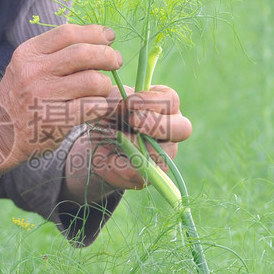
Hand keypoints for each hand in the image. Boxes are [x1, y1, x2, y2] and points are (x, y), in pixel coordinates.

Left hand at [64, 84, 191, 196]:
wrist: (91, 144)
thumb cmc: (104, 115)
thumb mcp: (108, 101)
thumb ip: (118, 99)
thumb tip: (128, 107)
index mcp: (164, 105)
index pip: (171, 100)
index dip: (152, 101)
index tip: (130, 102)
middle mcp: (170, 129)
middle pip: (182, 128)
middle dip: (157, 124)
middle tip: (133, 121)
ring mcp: (163, 154)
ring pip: (161, 153)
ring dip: (134, 145)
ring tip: (114, 138)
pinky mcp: (149, 174)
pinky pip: (142, 173)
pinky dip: (122, 164)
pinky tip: (110, 158)